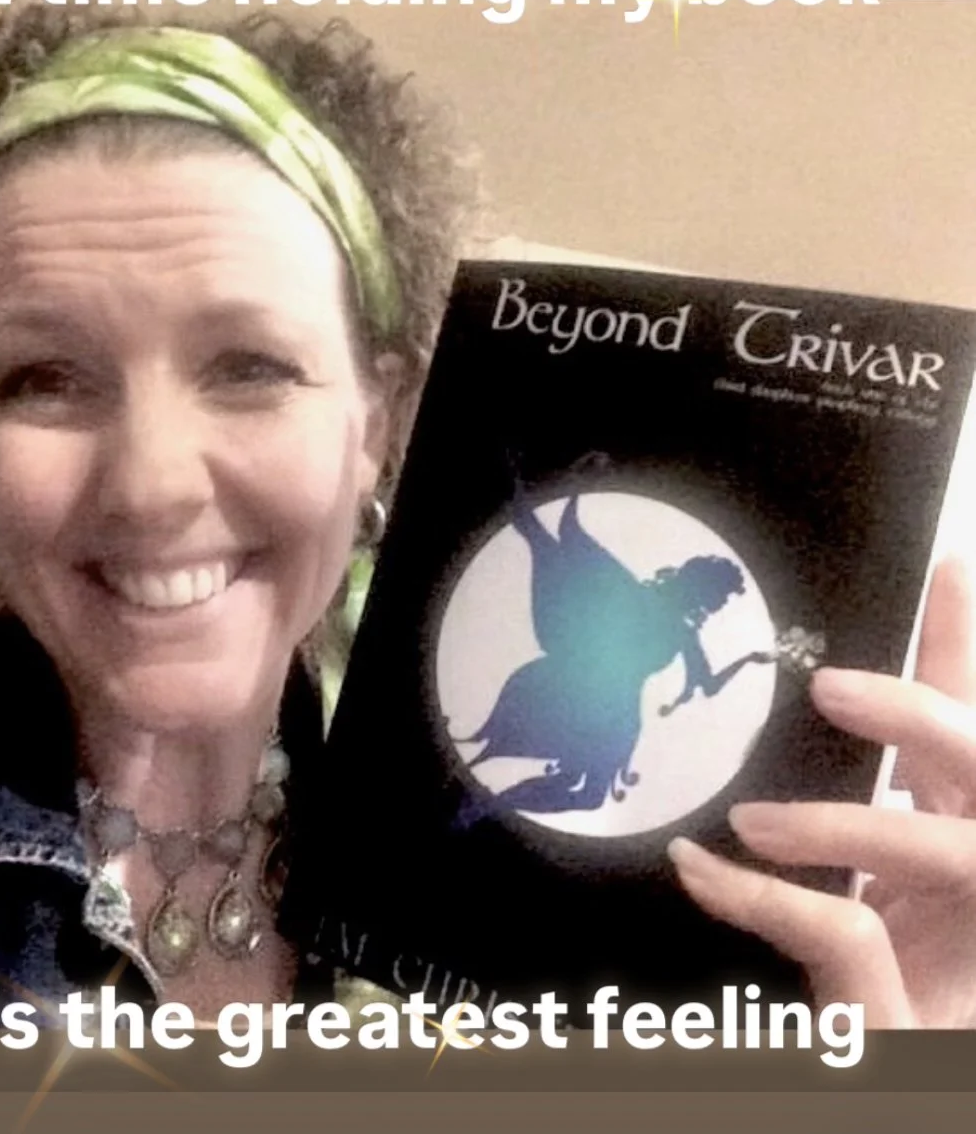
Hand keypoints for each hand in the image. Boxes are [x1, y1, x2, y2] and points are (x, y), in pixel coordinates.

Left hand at [668, 559, 975, 1027]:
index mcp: (967, 848)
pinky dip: (768, 896)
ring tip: (748, 821)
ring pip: (953, 854)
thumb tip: (783, 743)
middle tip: (829, 685)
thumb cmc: (873, 996)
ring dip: (849, 821)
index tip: (947, 568)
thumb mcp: (864, 897)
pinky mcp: (917, 1021)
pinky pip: (851, 930)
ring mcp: (968, 958)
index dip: (959, 650)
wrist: (881, 1085)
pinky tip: (701, 873)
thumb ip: (851, 821)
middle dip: (928, 716)